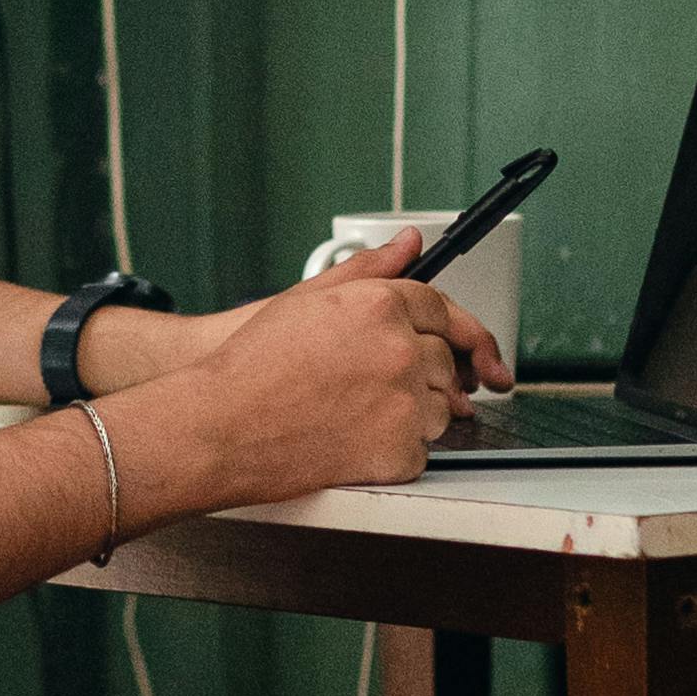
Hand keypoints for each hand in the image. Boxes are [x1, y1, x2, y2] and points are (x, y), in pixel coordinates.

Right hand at [151, 235, 507, 506]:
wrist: (221, 426)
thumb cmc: (251, 367)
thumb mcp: (307, 300)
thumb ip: (371, 271)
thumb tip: (410, 244)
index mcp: (382, 305)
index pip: (444, 310)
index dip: (460, 330)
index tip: (475, 350)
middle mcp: (401, 349)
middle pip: (445, 363)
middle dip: (423, 376)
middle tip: (381, 388)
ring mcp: (404, 401)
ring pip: (439, 410)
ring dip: (413, 415)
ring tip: (356, 415)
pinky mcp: (399, 450)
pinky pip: (421, 451)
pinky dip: (397, 452)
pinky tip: (356, 442)